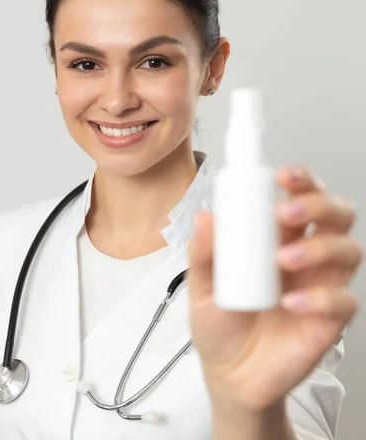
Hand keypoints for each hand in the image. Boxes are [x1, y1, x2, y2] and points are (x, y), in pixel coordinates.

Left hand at [186, 166, 362, 411]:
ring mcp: (321, 284)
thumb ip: (203, 253)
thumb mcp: (201, 287)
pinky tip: (291, 303)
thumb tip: (205, 217)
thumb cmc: (220, 323)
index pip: (301, 195)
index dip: (301, 179)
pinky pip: (344, 301)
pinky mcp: (330, 319)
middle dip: (318, 203)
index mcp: (276, 236)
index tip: (283, 174)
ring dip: (320, 247)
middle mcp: (306, 254)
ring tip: (283, 259)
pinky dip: (320, 297)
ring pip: (348, 249)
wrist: (230, 375)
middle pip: (336, 214)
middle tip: (286, 212)